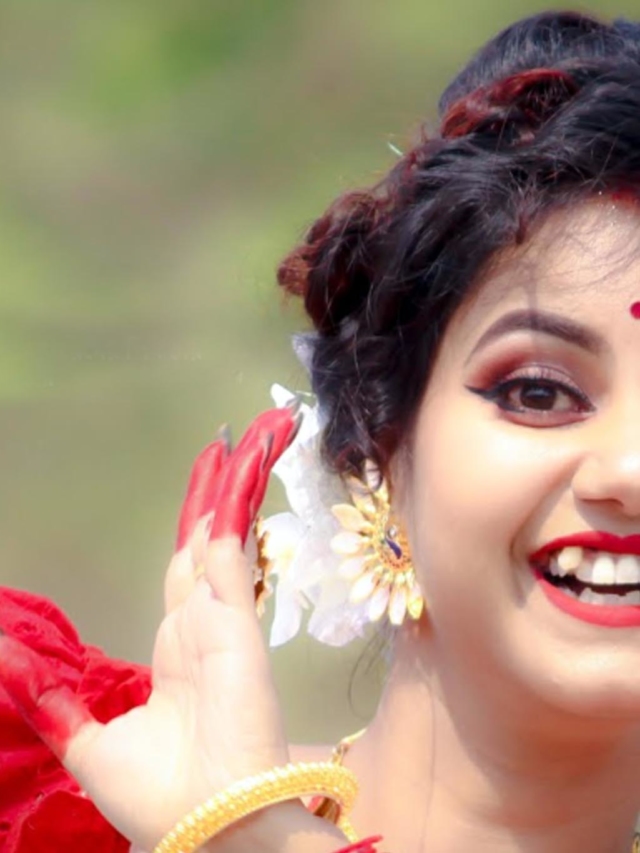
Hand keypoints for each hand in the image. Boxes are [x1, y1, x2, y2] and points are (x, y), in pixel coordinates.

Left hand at [0, 406, 304, 851]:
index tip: (209, 479)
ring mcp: (224, 616)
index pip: (186, 565)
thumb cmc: (158, 793)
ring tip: (253, 436)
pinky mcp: (235, 621)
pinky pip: (231, 552)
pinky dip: (236, 509)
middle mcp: (205, 619)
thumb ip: (53, 695)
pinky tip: (238, 470)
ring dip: (238, 482)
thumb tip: (1, 657)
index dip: (195, 520)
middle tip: (240, 438)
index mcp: (179, 644)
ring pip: (227, 531)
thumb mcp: (89, 741)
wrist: (205, 825)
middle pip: (210, 535)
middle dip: (223, 486)